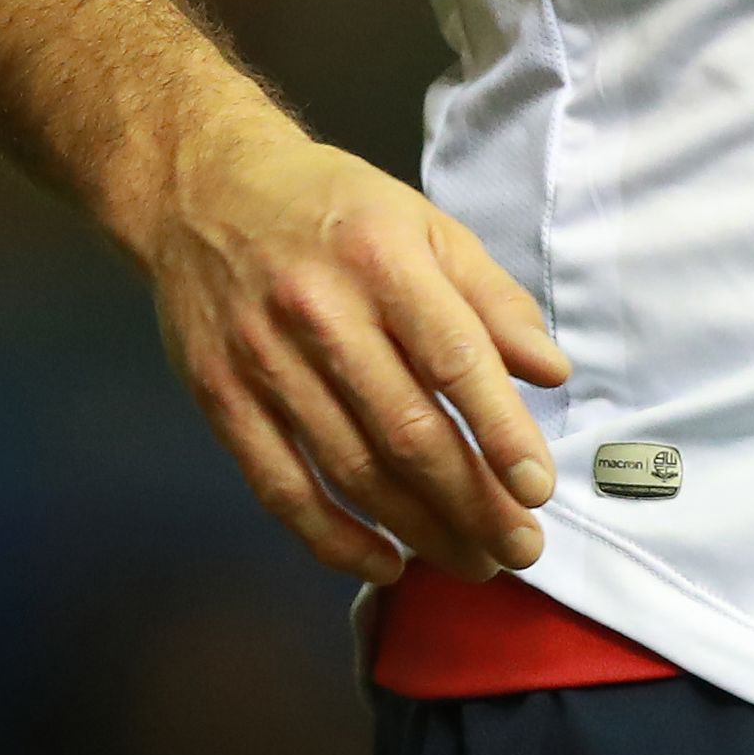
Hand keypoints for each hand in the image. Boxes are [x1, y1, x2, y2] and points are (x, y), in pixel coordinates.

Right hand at [132, 112, 567, 581]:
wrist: (202, 191)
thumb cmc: (333, 208)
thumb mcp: (425, 223)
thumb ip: (491, 298)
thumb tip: (551, 372)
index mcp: (382, 259)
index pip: (453, 359)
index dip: (500, 431)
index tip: (538, 488)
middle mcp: (319, 312)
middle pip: (405, 430)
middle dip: (471, 502)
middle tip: (520, 548)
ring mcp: (263, 361)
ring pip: (350, 469)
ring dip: (418, 529)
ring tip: (472, 561)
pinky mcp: (220, 399)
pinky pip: (281, 488)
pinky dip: (333, 538)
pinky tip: (383, 563)